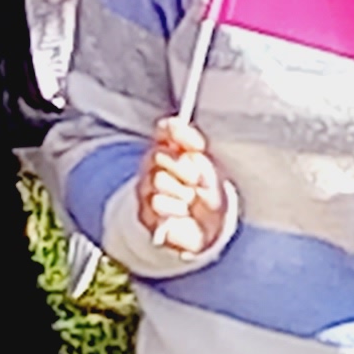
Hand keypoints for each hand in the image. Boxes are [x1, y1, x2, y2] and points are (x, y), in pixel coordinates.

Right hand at [132, 113, 229, 258]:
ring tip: (191, 201)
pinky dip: (176, 208)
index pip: (165, 130)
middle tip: (197, 180)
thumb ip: (191, 143)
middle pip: (158, 155)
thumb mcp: (208, 165)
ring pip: (158, 180)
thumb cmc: (208, 192)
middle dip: (182, 167)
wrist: (208, 230)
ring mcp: (146, 189)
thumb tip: (175, 123)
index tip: (196, 145)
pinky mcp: (145, 213)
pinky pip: (157, 202)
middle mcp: (154, 166)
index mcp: (171, 149)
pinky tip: (184, 213)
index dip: (177, 133)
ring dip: (182, 191)